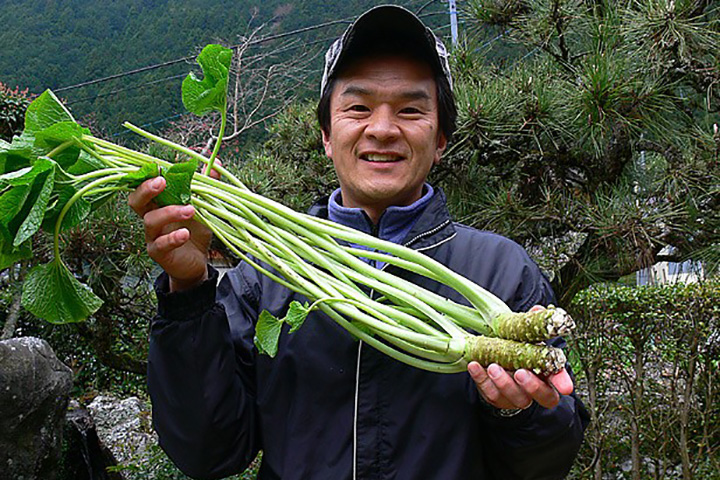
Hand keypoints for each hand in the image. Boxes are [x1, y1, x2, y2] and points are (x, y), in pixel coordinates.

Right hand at [128, 174, 212, 291]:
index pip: (144, 186)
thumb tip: (216, 163)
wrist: (197, 262)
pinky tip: (185, 233)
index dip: (147, 176)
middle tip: (162, 181)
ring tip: (190, 210)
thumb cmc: (195, 231)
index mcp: (158, 203)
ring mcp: (152, 236)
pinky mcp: (158, 252)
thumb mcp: (203, 206)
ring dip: (169, 212)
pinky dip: (172, 238)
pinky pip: (160, 244)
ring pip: (150, 220)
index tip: (159, 167)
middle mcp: (151, 217)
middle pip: (136, 200)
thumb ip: (206, 185)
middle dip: (145, 189)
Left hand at [468, 305, 573, 410]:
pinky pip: (489, 392)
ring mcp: (515, 396)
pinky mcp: (496, 398)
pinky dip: (481, 379)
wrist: (496, 362)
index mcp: (547, 374)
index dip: (562, 383)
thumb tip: (538, 309)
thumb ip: (533, 324)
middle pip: (540, 396)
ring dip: (503, 383)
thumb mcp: (526, 336)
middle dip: (531, 386)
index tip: (564, 386)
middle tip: (520, 372)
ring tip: (493, 366)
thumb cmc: (517, 349)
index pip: (559, 382)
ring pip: (514, 397)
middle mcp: (534, 390)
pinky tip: (474, 365)